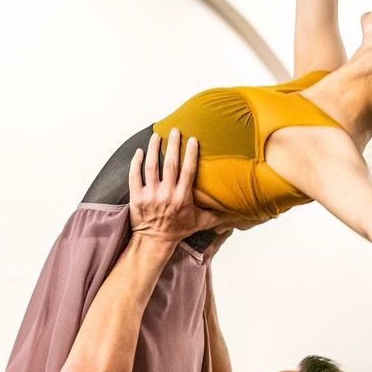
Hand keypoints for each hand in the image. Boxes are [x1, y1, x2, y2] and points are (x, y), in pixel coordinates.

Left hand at [128, 129, 220, 244]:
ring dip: (153, 149)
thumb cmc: (178, 230)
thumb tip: (236, 212)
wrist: (154, 240)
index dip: (190, 154)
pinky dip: (135, 162)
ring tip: (156, 136)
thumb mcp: (200, 222)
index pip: (188, 172)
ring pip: (151, 167)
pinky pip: (134, 176)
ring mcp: (150, 195)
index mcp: (182, 198)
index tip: (192, 139)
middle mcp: (166, 195)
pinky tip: (139, 151)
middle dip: (172, 145)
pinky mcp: (136, 197)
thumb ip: (217, 215)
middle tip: (174, 130)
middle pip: (170, 165)